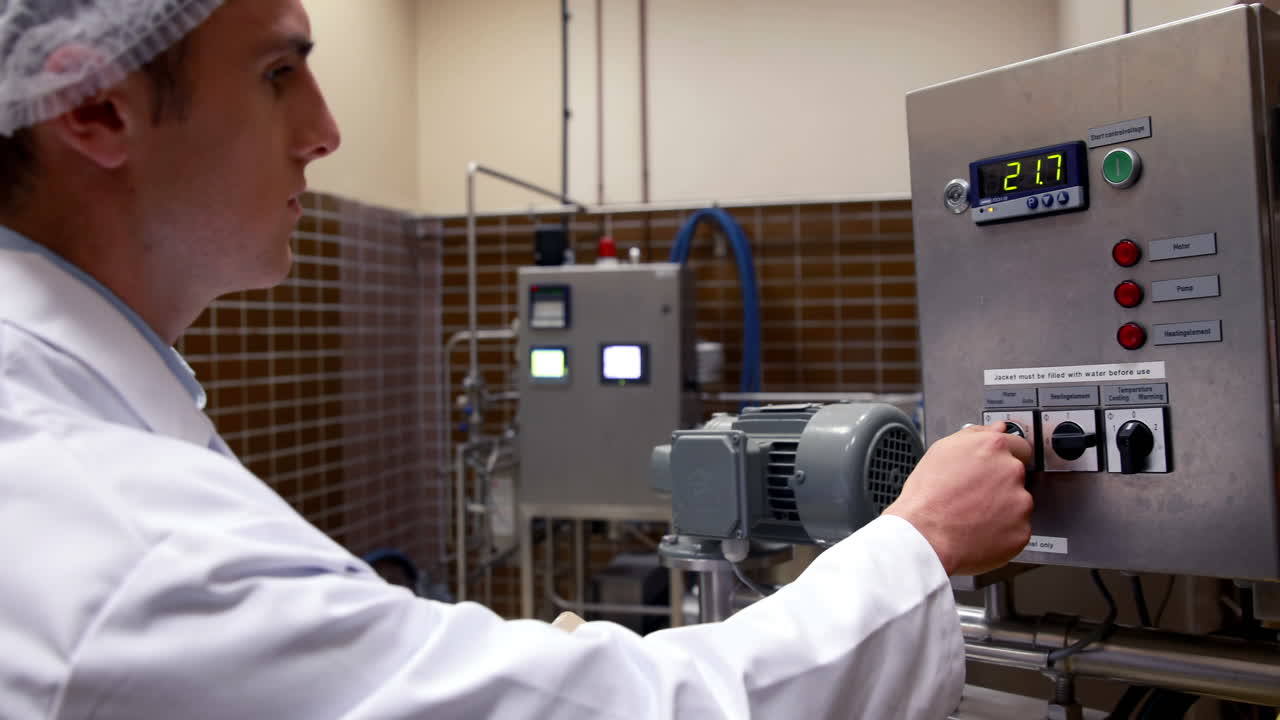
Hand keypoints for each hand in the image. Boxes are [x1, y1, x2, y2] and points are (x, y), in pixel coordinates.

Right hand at [884, 421, 1033, 575]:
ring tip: (974, 514)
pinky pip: (1017, 528)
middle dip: (1000, 483)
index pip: (1019, 445)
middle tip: (975, 494)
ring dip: (1003, 508)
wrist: (923, 536)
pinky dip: (1003, 531)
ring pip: (1018, 503)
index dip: (1006, 456)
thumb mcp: (941, 451)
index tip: (996, 467)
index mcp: (993, 447)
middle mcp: (1011, 471)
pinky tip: (981, 529)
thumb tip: (995, 428)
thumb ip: (974, 435)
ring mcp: (1020, 503)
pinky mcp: (1021, 530)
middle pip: (1017, 475)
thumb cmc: (927, 497)